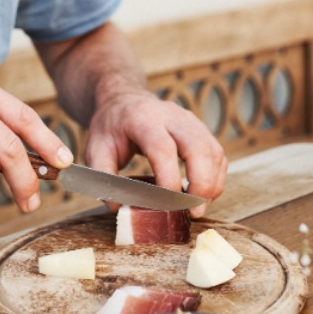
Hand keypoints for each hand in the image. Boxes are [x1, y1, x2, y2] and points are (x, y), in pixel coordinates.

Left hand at [83, 91, 226, 217]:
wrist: (124, 102)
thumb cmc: (111, 129)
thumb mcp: (95, 150)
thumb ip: (104, 178)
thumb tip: (119, 207)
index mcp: (142, 118)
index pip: (162, 146)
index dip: (169, 176)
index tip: (169, 203)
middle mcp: (171, 115)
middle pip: (198, 146)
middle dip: (201, 182)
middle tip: (194, 211)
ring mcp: (190, 121)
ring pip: (213, 151)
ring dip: (212, 183)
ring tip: (198, 208)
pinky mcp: (201, 130)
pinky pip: (217, 154)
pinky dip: (216, 177)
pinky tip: (204, 195)